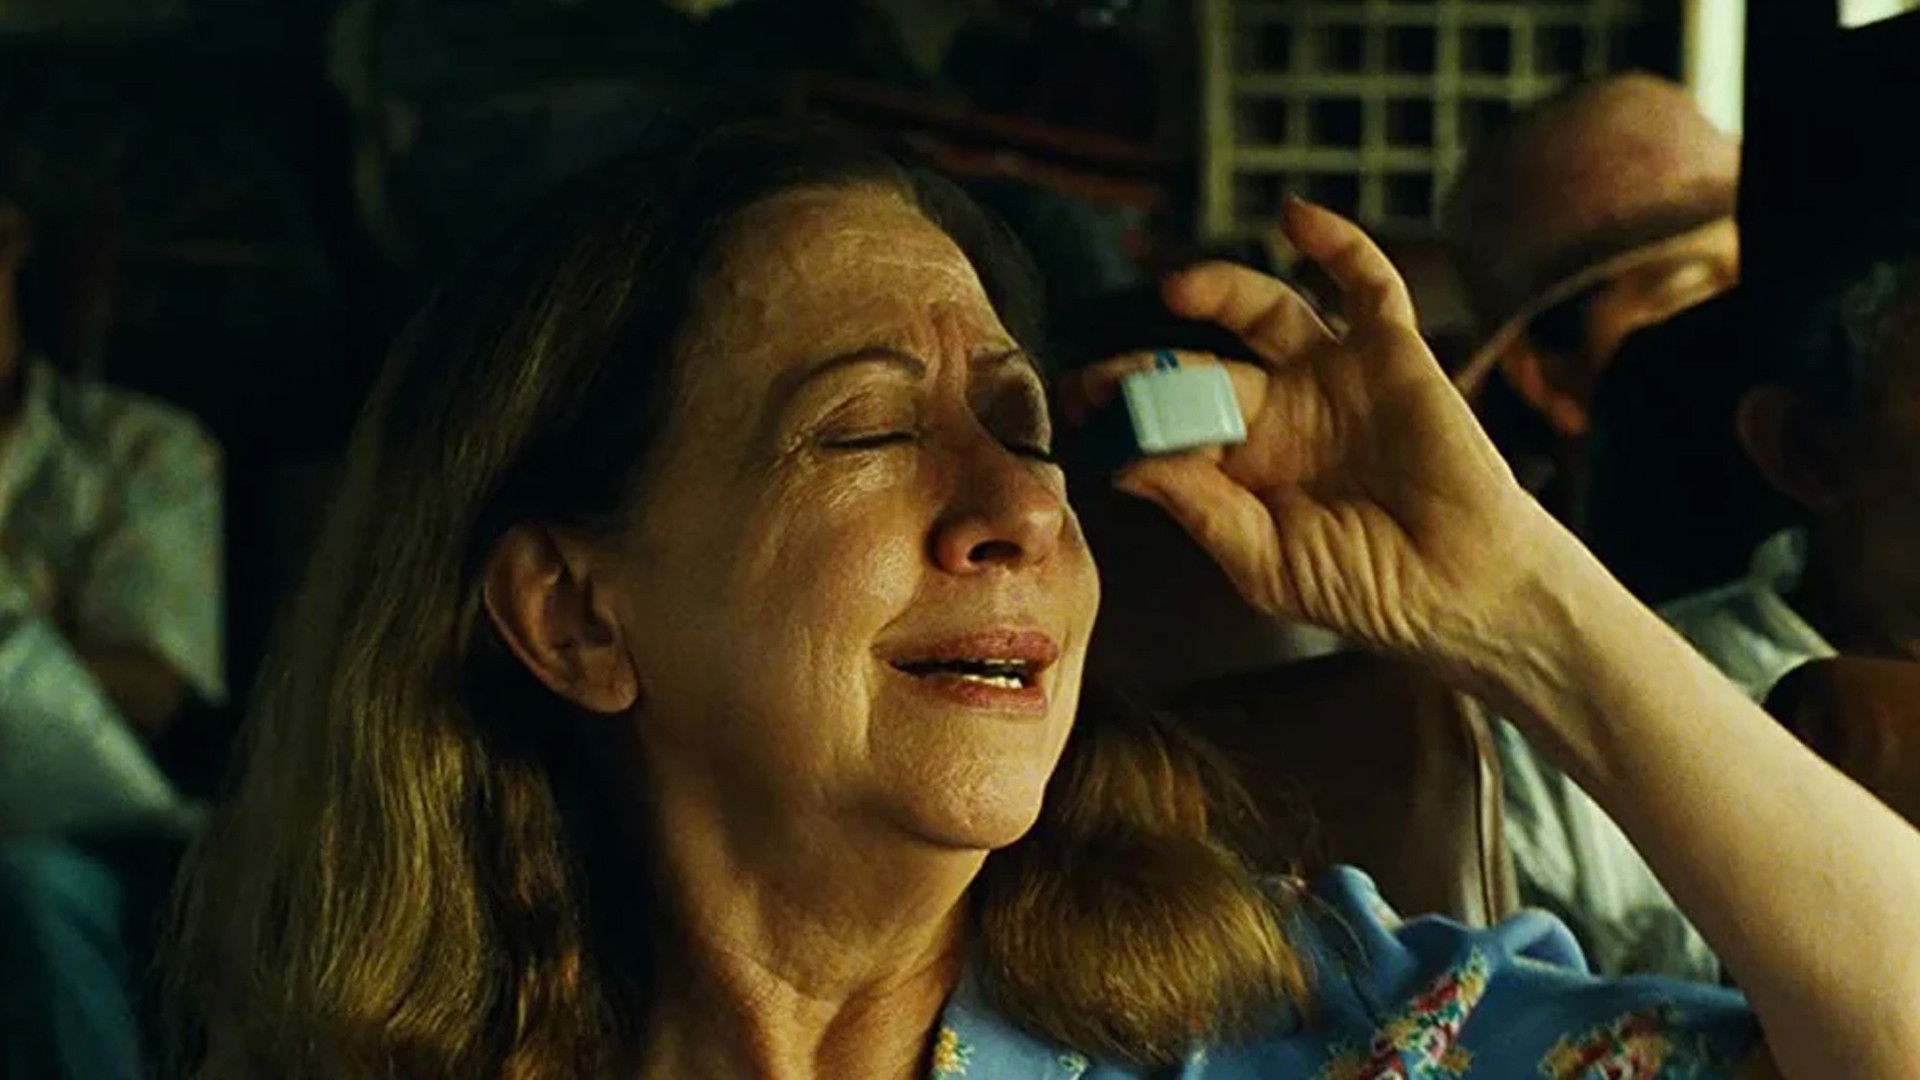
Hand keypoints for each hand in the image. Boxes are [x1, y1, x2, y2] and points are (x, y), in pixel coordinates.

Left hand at [1064, 199, 1558, 659]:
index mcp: (1242, 464)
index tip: (1078, 406)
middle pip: (1198, 363)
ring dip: (1217, 288)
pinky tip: (1296, 218)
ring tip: (1177, 291)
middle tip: (1102, 375)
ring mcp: (1332, 377)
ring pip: (1264, 310)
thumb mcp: (1262, 562)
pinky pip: (1364, 283)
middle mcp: (1279, 412)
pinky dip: (1335, 243)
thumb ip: (1198, 508)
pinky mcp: (1390, 353)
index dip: (1124, 406)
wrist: (1460, 592)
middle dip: (1147, 364)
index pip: (1168, 418)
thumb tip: (1126, 463)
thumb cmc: (1366, 588)